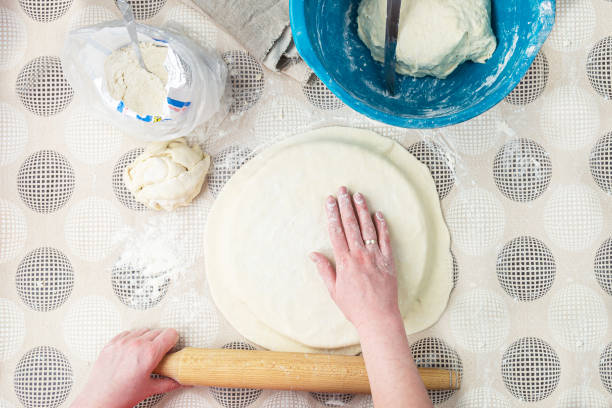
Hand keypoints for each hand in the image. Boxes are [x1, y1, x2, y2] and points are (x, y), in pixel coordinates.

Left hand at [71, 328, 181, 407]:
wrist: (99, 401)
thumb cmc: (121, 396)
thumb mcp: (149, 389)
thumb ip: (169, 383)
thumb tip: (178, 381)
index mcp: (149, 354)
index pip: (170, 333)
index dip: (173, 340)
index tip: (171, 346)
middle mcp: (136, 344)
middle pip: (157, 331)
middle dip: (161, 341)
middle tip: (159, 353)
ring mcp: (122, 343)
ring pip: (142, 330)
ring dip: (146, 337)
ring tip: (144, 352)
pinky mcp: (111, 344)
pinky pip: (127, 333)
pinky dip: (132, 338)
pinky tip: (131, 350)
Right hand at [310, 186, 399, 332]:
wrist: (378, 318)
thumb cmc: (354, 307)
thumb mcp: (333, 290)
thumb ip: (325, 269)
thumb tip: (313, 254)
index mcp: (344, 262)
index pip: (336, 232)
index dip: (332, 214)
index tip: (329, 201)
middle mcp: (359, 255)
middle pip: (351, 225)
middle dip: (345, 205)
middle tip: (343, 190)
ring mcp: (375, 256)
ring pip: (368, 228)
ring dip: (362, 210)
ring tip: (358, 196)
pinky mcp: (388, 260)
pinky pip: (385, 239)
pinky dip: (382, 225)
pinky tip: (378, 214)